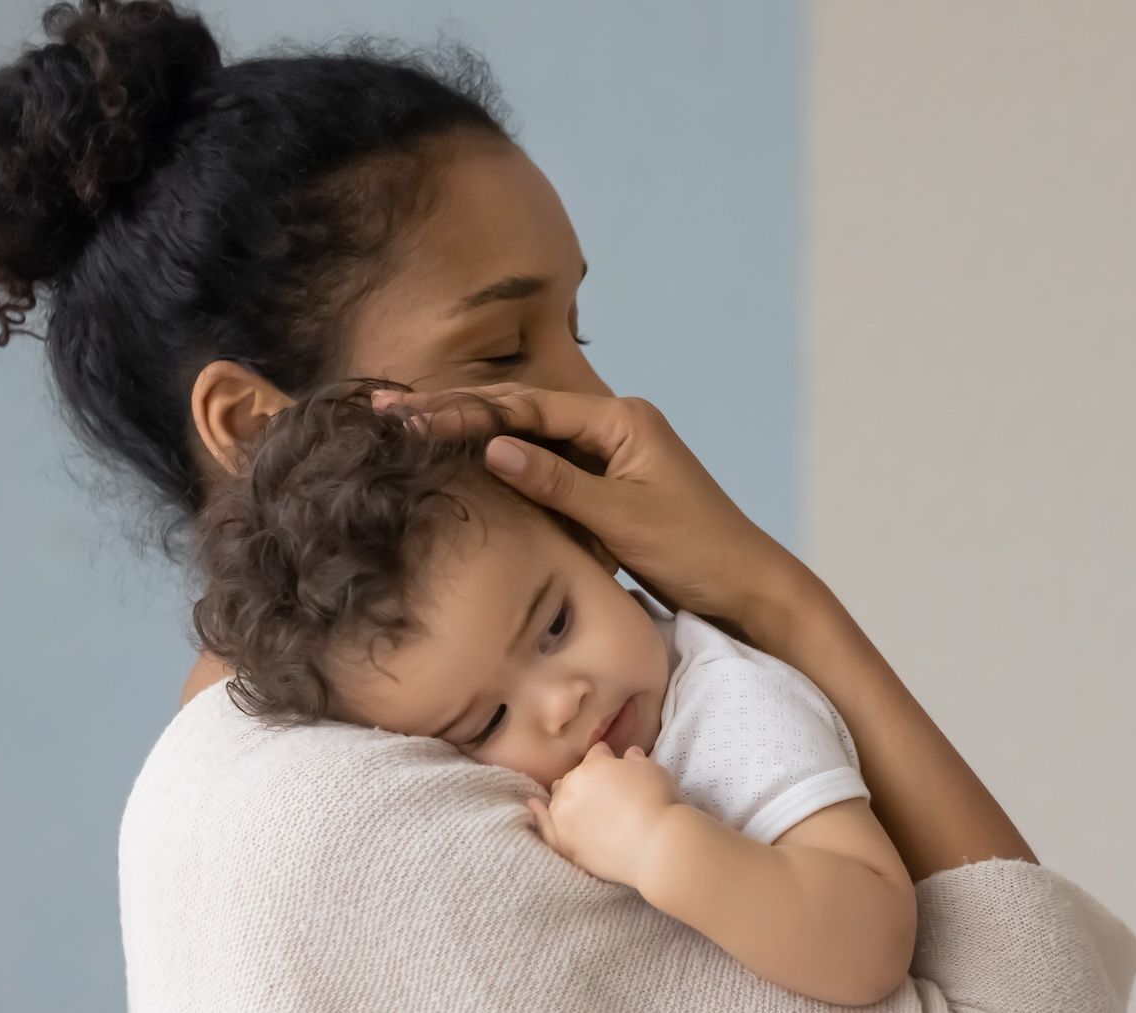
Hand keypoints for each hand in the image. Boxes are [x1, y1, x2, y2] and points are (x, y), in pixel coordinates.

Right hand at [376, 383, 811, 631]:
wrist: (747, 587)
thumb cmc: (697, 551)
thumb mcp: (622, 519)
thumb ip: (557, 483)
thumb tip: (491, 447)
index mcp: (621, 420)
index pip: (527, 407)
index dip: (465, 411)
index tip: (409, 415)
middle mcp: (613, 426)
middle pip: (521, 414)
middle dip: (455, 413)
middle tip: (388, 412)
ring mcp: (608, 455)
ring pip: (527, 440)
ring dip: (471, 436)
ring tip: (405, 429)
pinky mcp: (605, 485)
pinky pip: (544, 470)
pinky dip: (501, 468)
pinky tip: (458, 467)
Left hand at [525, 743, 683, 889]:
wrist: (655, 845)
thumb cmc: (658, 802)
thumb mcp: (652, 770)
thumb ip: (636, 759)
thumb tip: (630, 753)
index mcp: (594, 765)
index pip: (597, 753)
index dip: (607, 757)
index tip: (615, 763)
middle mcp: (572, 786)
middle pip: (574, 776)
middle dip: (585, 778)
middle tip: (602, 789)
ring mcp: (564, 815)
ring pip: (558, 798)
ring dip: (564, 795)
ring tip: (572, 800)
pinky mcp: (563, 841)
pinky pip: (544, 826)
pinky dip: (538, 815)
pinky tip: (533, 806)